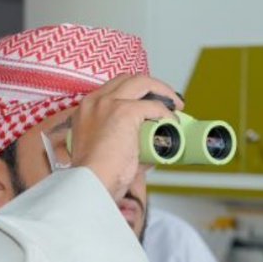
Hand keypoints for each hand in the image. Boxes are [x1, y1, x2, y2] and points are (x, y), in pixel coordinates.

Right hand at [68, 74, 182, 200]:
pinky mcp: (124, 111)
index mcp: (87, 109)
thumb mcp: (105, 152)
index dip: (136, 93)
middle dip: (152, 86)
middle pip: (128, 79)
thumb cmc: (96, 175)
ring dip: (163, 91)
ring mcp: (109, 104)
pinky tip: (173, 122)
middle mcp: (95, 101)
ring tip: (176, 105)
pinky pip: (153, 106)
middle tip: (168, 100)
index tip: (150, 102)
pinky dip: (166, 112)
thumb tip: (150, 148)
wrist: (91, 182)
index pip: (114, 88)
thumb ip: (125, 144)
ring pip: (142, 82)